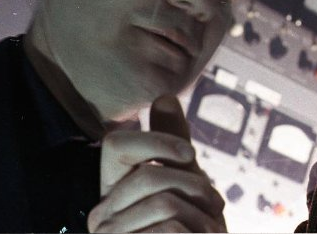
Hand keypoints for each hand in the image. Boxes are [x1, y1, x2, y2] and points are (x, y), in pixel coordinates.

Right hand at [87, 95, 226, 232]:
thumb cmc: (190, 230)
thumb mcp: (185, 182)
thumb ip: (172, 143)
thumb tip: (163, 96)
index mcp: (113, 192)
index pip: (116, 144)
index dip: (157, 141)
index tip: (190, 153)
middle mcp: (102, 217)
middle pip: (150, 176)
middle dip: (195, 187)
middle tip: (214, 206)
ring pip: (164, 203)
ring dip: (203, 215)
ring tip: (209, 230)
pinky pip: (168, 229)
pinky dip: (196, 233)